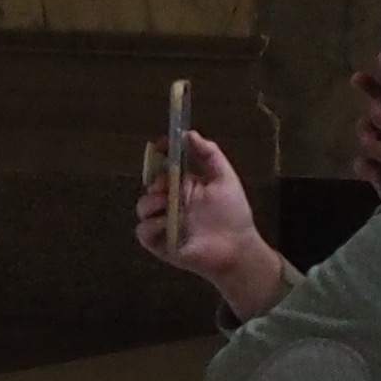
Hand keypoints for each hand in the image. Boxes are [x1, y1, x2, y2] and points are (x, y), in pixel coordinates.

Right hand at [137, 129, 290, 320]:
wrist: (238, 247)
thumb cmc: (233, 213)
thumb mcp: (224, 177)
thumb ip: (209, 154)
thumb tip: (189, 133)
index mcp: (185, 185)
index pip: (164, 167)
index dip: (159, 155)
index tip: (160, 144)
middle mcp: (171, 202)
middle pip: (150, 186)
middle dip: (156, 181)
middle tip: (167, 184)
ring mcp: (164, 222)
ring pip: (142, 207)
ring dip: (152, 203)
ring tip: (170, 205)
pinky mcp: (159, 243)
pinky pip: (143, 231)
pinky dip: (152, 225)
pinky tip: (168, 223)